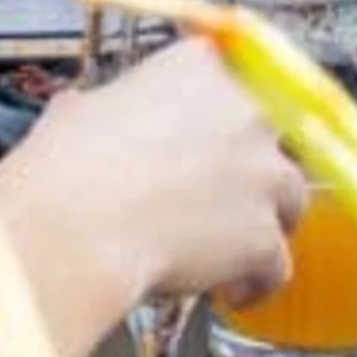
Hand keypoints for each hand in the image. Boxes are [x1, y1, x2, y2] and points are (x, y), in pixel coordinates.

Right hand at [0, 37, 303, 326]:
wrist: (77, 225)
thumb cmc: (68, 165)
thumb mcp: (80, 109)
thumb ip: (109, 107)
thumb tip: (91, 115)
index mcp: (199, 66)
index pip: (229, 78)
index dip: (213, 116)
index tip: (200, 137)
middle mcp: (245, 109)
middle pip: (269, 137)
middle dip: (247, 168)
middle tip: (212, 195)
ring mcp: (263, 173)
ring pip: (289, 198)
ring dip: (264, 221)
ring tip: (229, 249)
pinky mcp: (265, 234)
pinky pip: (277, 263)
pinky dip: (257, 281)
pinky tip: (231, 291)